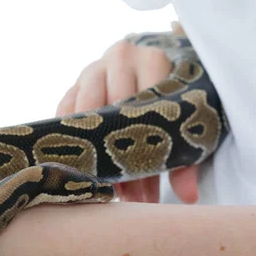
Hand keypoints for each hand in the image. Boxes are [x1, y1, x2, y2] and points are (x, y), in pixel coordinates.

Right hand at [55, 22, 198, 203]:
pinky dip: (73, 141)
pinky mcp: (75, 82)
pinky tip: (85, 167)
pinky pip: (65, 113)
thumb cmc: (175, 97)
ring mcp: (94, 68)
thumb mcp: (186, 123)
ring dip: (95, 155)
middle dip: (122, 164)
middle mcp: (121, 57)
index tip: (146, 190)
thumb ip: (188, 159)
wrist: (155, 61)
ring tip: (108, 188)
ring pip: (86, 116)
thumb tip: (189, 197)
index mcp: (154, 59)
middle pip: (115, 117)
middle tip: (129, 196)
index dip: (145, 155)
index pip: (146, 112)